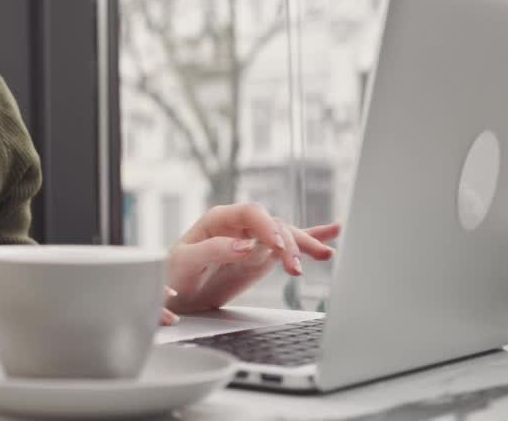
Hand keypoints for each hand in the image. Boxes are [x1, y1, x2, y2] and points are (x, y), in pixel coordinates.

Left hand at [164, 203, 340, 314]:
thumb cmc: (175, 273)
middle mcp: (239, 225)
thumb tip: (244, 245)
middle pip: (272, 224)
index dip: (266, 226)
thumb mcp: (186, 261)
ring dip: (304, 244)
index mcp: (218, 219)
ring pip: (285, 234)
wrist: (178, 293)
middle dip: (287, 242)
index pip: (250, 213)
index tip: (276, 246)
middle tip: (294, 265)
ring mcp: (253, 239)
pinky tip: (332, 233)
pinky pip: (289, 243)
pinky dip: (311, 238)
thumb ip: (215, 250)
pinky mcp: (263, 255)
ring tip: (324, 255)